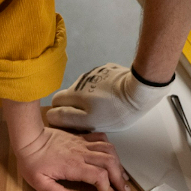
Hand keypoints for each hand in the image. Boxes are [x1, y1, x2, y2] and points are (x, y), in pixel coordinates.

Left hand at [15, 126, 129, 190]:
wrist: (29, 139)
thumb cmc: (32, 162)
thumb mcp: (39, 183)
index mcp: (73, 166)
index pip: (99, 177)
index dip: (109, 188)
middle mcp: (82, 153)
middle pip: (109, 163)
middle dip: (120, 177)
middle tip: (124, 189)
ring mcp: (82, 143)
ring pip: (108, 150)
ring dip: (118, 162)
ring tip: (122, 174)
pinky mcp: (81, 137)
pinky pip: (101, 138)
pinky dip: (110, 147)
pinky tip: (112, 155)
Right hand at [48, 63, 171, 131]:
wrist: (139, 90)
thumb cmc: (115, 110)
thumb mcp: (90, 121)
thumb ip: (68, 118)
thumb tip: (51, 115)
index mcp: (74, 93)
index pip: (56, 100)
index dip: (61, 111)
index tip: (72, 119)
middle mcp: (80, 80)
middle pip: (71, 93)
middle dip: (77, 104)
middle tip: (92, 114)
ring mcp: (95, 72)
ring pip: (86, 86)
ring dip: (91, 95)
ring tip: (107, 104)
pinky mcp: (108, 69)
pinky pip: (99, 80)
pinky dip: (102, 87)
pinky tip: (114, 93)